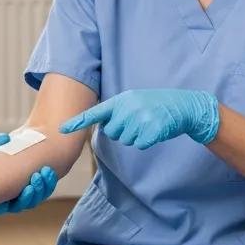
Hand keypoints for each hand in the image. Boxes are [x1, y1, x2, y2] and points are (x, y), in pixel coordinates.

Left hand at [60, 89, 220, 148]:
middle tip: (139, 121)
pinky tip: (155, 130)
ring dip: (135, 136)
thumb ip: (118, 111)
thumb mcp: (135, 101)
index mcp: (121, 100)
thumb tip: (105, 126)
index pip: (95, 112)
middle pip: (112, 132)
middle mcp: (128, 109)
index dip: (78, 121)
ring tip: (148, 123)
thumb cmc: (156, 105)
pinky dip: (146, 141)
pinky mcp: (150, 131)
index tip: (62, 128)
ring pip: (125, 140)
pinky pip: (139, 144)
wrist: (182, 106)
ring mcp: (139, 119)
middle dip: (123, 131)